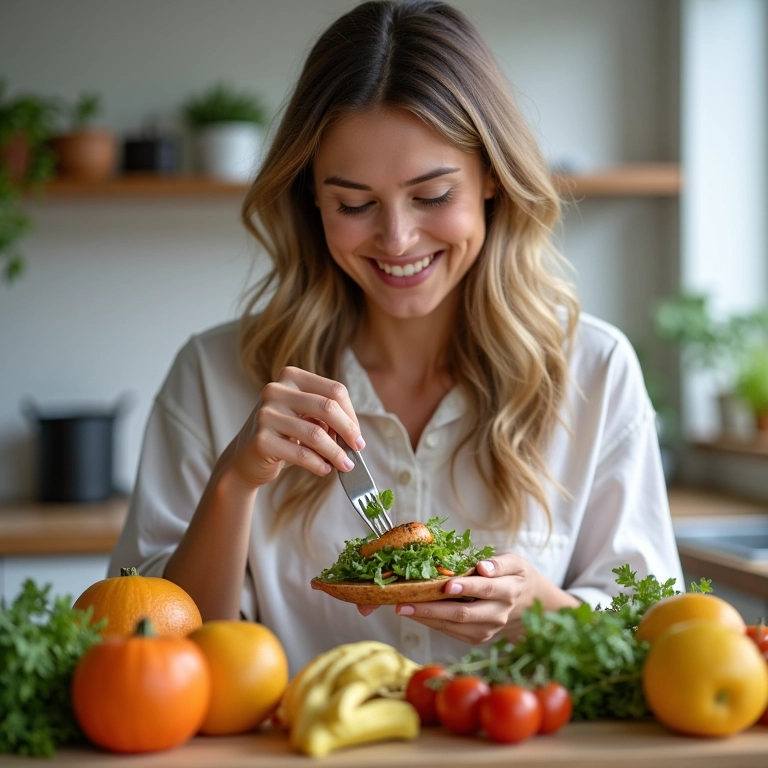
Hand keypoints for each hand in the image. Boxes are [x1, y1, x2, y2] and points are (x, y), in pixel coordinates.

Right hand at [218, 366, 365, 489]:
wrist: (245, 458)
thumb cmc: (283, 435)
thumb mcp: (305, 417)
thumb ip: (326, 418)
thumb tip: (354, 436)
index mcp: (291, 377)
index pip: (334, 390)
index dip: (351, 414)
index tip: (357, 434)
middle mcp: (275, 390)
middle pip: (328, 407)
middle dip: (348, 431)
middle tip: (357, 449)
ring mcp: (266, 414)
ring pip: (316, 433)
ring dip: (336, 453)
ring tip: (345, 465)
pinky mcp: (261, 440)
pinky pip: (301, 453)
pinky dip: (319, 464)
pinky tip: (325, 469)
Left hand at [358, 554, 579, 643]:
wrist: (527, 604)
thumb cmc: (515, 576)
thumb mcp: (515, 562)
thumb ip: (500, 563)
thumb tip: (482, 567)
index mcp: (509, 591)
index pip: (487, 589)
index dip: (468, 587)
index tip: (448, 584)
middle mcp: (497, 614)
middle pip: (463, 613)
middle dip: (432, 608)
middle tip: (406, 603)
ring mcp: (487, 630)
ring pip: (453, 625)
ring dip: (426, 617)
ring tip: (402, 607)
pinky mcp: (477, 638)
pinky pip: (451, 631)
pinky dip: (431, 622)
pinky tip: (414, 612)